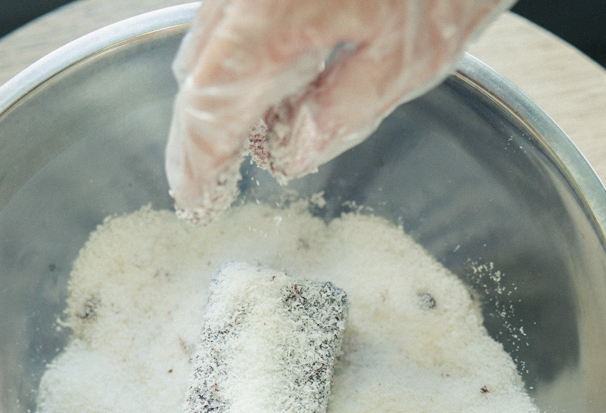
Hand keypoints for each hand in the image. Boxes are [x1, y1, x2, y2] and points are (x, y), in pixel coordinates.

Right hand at [166, 0, 512, 223]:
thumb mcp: (409, 56)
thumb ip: (346, 110)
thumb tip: (294, 152)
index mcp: (273, 16)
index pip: (213, 103)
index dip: (199, 160)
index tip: (196, 201)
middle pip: (200, 74)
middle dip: (198, 138)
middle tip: (204, 188)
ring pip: (210, 44)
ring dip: (216, 100)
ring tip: (236, 149)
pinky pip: (232, 19)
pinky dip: (235, 62)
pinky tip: (262, 92)